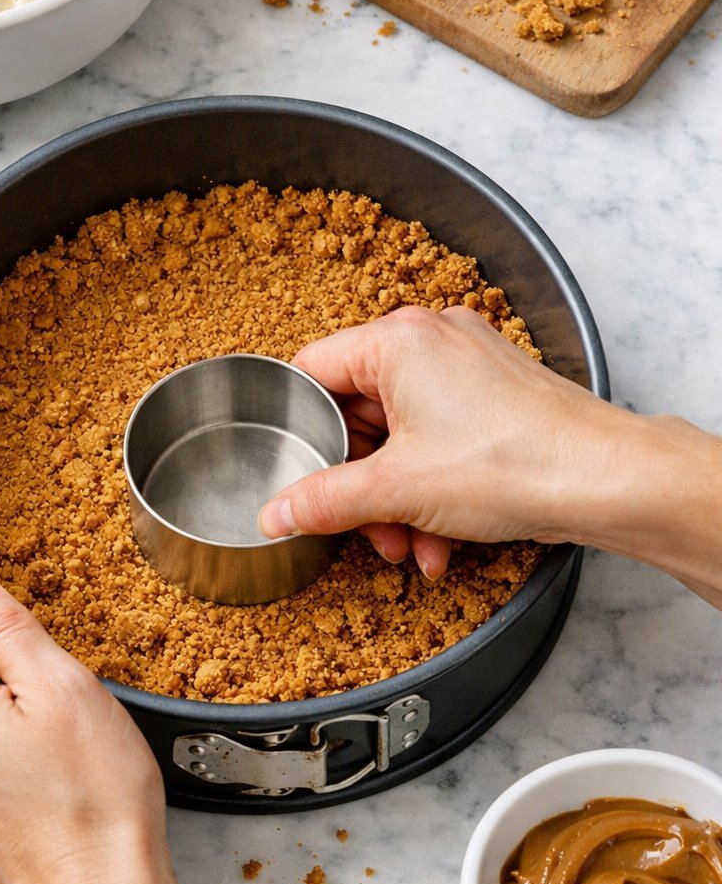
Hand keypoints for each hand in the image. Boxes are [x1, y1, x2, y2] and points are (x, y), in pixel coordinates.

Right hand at [257, 305, 626, 576]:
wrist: (608, 479)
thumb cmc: (515, 463)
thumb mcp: (398, 490)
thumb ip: (325, 500)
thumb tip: (275, 512)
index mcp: (397, 340)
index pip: (312, 372)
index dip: (299, 429)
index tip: (296, 473)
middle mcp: (431, 338)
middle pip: (359, 412)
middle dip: (360, 483)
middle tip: (364, 528)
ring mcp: (468, 364)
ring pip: (401, 433)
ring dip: (397, 497)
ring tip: (410, 545)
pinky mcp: (495, 393)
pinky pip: (439, 436)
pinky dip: (432, 485)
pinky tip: (441, 538)